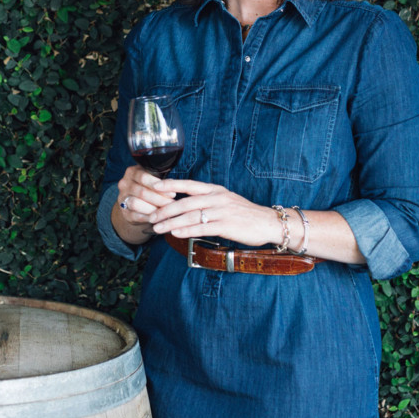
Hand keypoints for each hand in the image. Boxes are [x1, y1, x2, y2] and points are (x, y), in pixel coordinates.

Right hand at [112, 165, 175, 244]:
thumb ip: (160, 179)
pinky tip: (158, 218)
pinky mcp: (124, 212)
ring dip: (153, 208)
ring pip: (136, 203)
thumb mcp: (153, 179)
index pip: (144, 177)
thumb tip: (173, 184)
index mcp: (132, 172)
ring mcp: (122, 198)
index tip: (172, 193)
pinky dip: (148, 217)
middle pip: (141, 192)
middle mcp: (124, 184)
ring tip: (165, 211)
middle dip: (159, 199)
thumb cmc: (150, 188)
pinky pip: (135, 215)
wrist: (138, 204)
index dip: (159, 186)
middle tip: (172, 204)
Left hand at [148, 178, 281, 247]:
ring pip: (191, 216)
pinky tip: (176, 233)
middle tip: (151, 216)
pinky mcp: (227, 226)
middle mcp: (217, 198)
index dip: (171, 184)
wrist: (268, 222)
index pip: (189, 185)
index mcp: (215, 190)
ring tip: (157, 228)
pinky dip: (187, 230)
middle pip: (186, 202)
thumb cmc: (244, 214)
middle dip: (165, 209)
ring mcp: (222, 211)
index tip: (155, 186)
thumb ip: (207, 201)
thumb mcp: (225, 201)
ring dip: (171, 222)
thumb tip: (185, 204)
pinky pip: (202, 228)